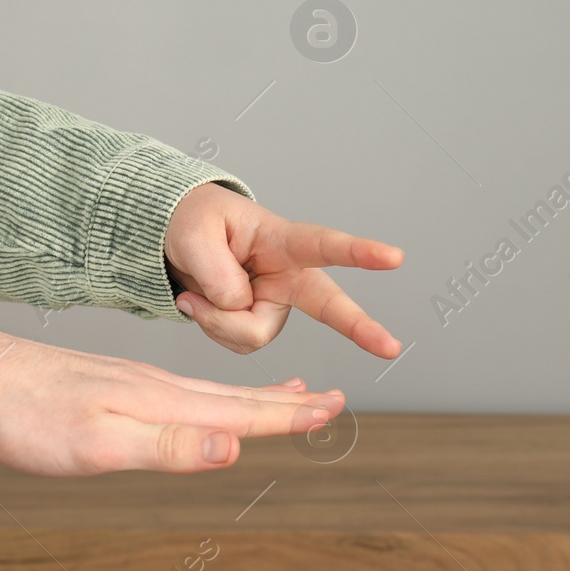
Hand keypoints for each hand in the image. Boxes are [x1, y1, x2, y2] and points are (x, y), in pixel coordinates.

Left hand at [0, 303, 345, 475]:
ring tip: (292, 396)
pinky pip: (187, 391)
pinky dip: (218, 396)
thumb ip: (167, 448)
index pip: (240, 414)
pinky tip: (210, 400)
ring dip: (258, 398)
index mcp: (164, 403)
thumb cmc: (29, 416)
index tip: (333, 412)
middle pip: (237, 399)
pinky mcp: (120, 383)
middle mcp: (161, 387)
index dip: (288, 418)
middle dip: (287, 405)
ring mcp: (140, 382)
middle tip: (333, 402)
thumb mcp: (98, 444)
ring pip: (214, 393)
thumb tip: (234, 451)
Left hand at [164, 184, 403, 357]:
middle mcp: (288, 274)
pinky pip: (238, 343)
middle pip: (330, 304)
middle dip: (361, 327)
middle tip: (391, 347)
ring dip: (217, 320)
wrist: (175, 241)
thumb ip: (217, 271)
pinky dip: (212, 327)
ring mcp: (276, 302)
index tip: (394, 257)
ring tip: (196, 293)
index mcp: (281, 240)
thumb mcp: (193, 234)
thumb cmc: (193, 223)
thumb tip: (241, 307)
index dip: (360, 252)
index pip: (325, 244)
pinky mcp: (260, 323)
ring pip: (256, 333)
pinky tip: (203, 305)